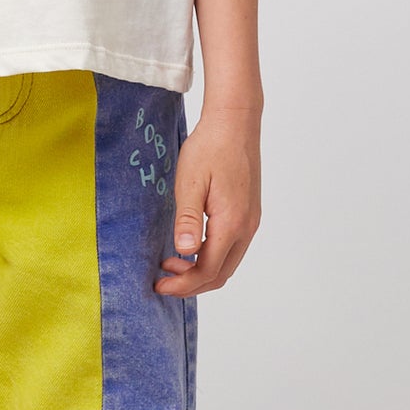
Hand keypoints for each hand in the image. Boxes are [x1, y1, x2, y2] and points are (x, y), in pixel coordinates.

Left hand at [156, 107, 260, 295]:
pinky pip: (232, 248)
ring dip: (201, 271)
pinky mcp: (249, 213)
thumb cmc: (210, 148)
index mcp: (232, 223)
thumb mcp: (191, 183)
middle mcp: (247, 227)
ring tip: (173, 265)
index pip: (208, 270)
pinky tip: (191, 247)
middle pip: (221, 274)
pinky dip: (211, 257)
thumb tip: (184, 252)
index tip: (159, 285)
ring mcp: (251, 221)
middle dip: (191, 285)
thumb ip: (188, 220)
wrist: (234, 123)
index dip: (183, 284)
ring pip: (228, 263)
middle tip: (163, 283)